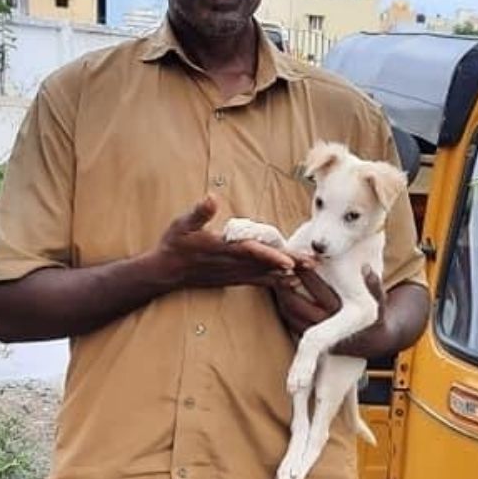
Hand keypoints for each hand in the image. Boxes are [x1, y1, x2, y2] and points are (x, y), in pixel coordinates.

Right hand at [152, 194, 296, 288]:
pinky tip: (290, 281)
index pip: (251, 253)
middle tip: (313, 262)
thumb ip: (199, 212)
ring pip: (265, 274)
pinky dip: (275, 280)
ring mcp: (233, 273)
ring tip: (310, 269)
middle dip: (290, 263)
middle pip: (265, 264)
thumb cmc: (174, 244)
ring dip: (288, 271)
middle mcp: (231, 264)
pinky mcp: (232, 279)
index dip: (271, 257)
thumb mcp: (182, 224)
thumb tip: (211, 197)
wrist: (165, 271)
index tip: (289, 261)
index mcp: (222, 248)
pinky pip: (258, 281)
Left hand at [273, 264, 386, 342]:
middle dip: (286, 282)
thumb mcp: (378, 300)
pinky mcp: (306, 336)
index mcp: (341, 313)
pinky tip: (282, 288)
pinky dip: (282, 304)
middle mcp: (325, 324)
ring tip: (279, 273)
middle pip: (295, 302)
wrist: (369, 342)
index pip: (317, 289)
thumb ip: (374, 285)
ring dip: (280, 293)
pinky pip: (288, 319)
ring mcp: (313, 332)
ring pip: (288, 311)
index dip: (305, 272)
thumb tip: (366, 268)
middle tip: (281, 264)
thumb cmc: (372, 314)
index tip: (300, 258)